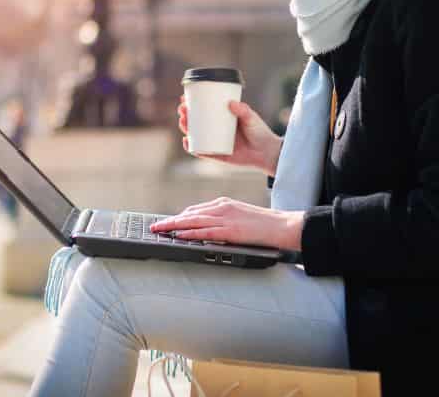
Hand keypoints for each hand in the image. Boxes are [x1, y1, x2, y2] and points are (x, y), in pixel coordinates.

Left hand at [150, 197, 303, 250]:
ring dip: (174, 226)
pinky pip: (205, 232)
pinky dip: (190, 233)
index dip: (179, 217)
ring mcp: (226, 218)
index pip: (196, 210)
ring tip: (159, 230)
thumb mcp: (240, 216)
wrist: (282, 225)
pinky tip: (180, 235)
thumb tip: (208, 229)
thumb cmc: (264, 224)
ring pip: (193, 221)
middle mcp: (222, 207)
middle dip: (171, 220)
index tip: (167, 222)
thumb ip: (224, 219)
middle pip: (190, 213)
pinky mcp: (231, 230)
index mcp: (224, 203)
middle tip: (155, 226)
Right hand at [178, 96, 283, 175]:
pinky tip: (186, 141)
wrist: (267, 153)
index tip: (184, 97)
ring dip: (185, 128)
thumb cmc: (259, 132)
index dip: (191, 104)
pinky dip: (191, 147)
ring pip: (195, 135)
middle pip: (194, 122)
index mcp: (221, 119)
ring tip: (182, 121)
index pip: (202, 109)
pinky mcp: (217, 155)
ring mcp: (215, 143)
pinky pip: (200, 151)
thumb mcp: (251, 118)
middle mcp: (215, 130)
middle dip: (185, 115)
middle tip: (183, 109)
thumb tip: (231, 103)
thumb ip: (243, 110)